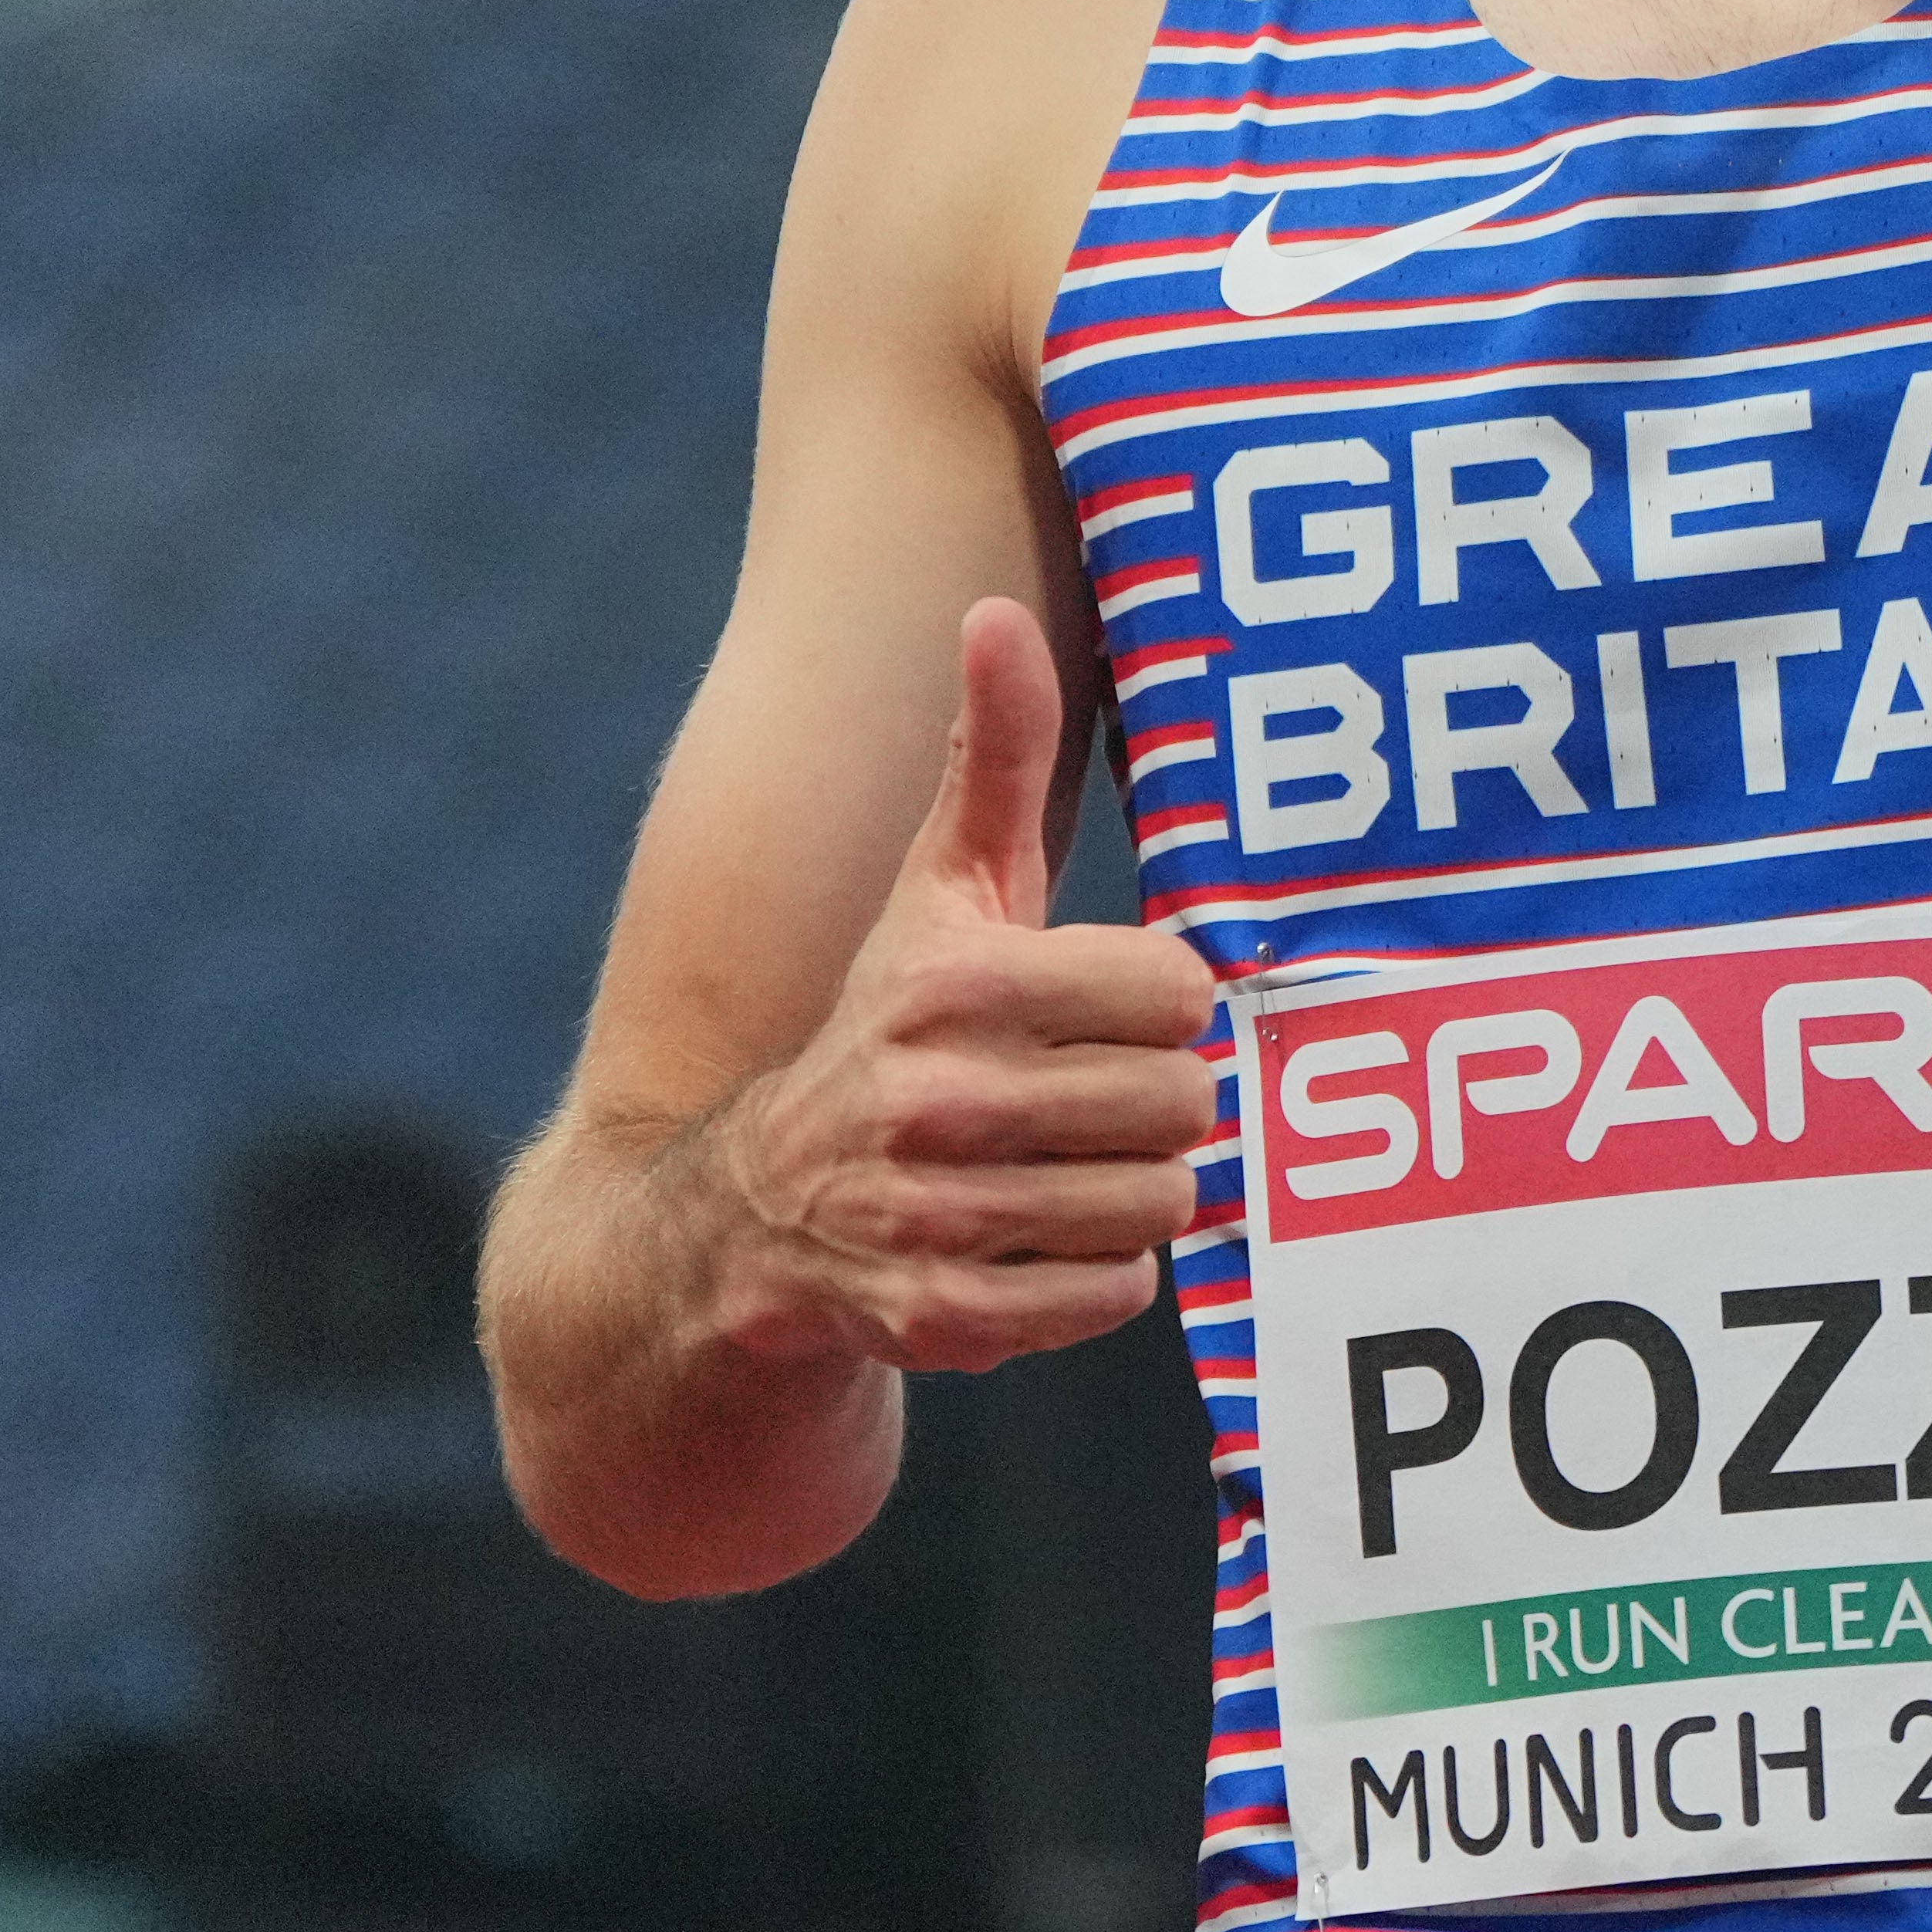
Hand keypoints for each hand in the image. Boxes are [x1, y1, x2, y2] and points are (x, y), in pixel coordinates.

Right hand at [705, 597, 1217, 1371]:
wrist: (750, 1216)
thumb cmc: (885, 1025)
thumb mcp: (938, 888)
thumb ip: (992, 753)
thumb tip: (994, 611)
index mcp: (954, 983)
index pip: (1177, 992)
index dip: (1164, 1003)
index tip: (1119, 1009)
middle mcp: (938, 1101)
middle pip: (1181, 1104)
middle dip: (1161, 1103)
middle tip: (1107, 1098)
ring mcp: (938, 1218)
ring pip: (1159, 1203)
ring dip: (1138, 1190)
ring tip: (1078, 1165)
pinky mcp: (945, 1320)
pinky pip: (1116, 1296)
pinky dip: (1102, 1276)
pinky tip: (1046, 1237)